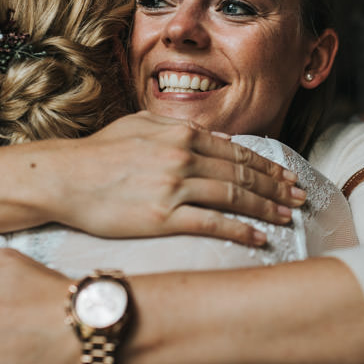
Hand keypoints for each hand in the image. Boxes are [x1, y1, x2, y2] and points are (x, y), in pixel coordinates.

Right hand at [50, 111, 304, 245]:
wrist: (64, 178)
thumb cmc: (99, 152)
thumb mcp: (140, 126)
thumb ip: (178, 128)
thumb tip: (211, 137)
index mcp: (181, 135)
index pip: (236, 152)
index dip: (267, 166)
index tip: (286, 177)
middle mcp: (183, 158)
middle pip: (242, 174)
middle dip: (276, 187)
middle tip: (299, 199)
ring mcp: (174, 187)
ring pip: (234, 197)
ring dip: (267, 207)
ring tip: (287, 217)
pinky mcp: (162, 217)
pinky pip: (212, 224)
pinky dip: (240, 230)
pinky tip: (259, 237)